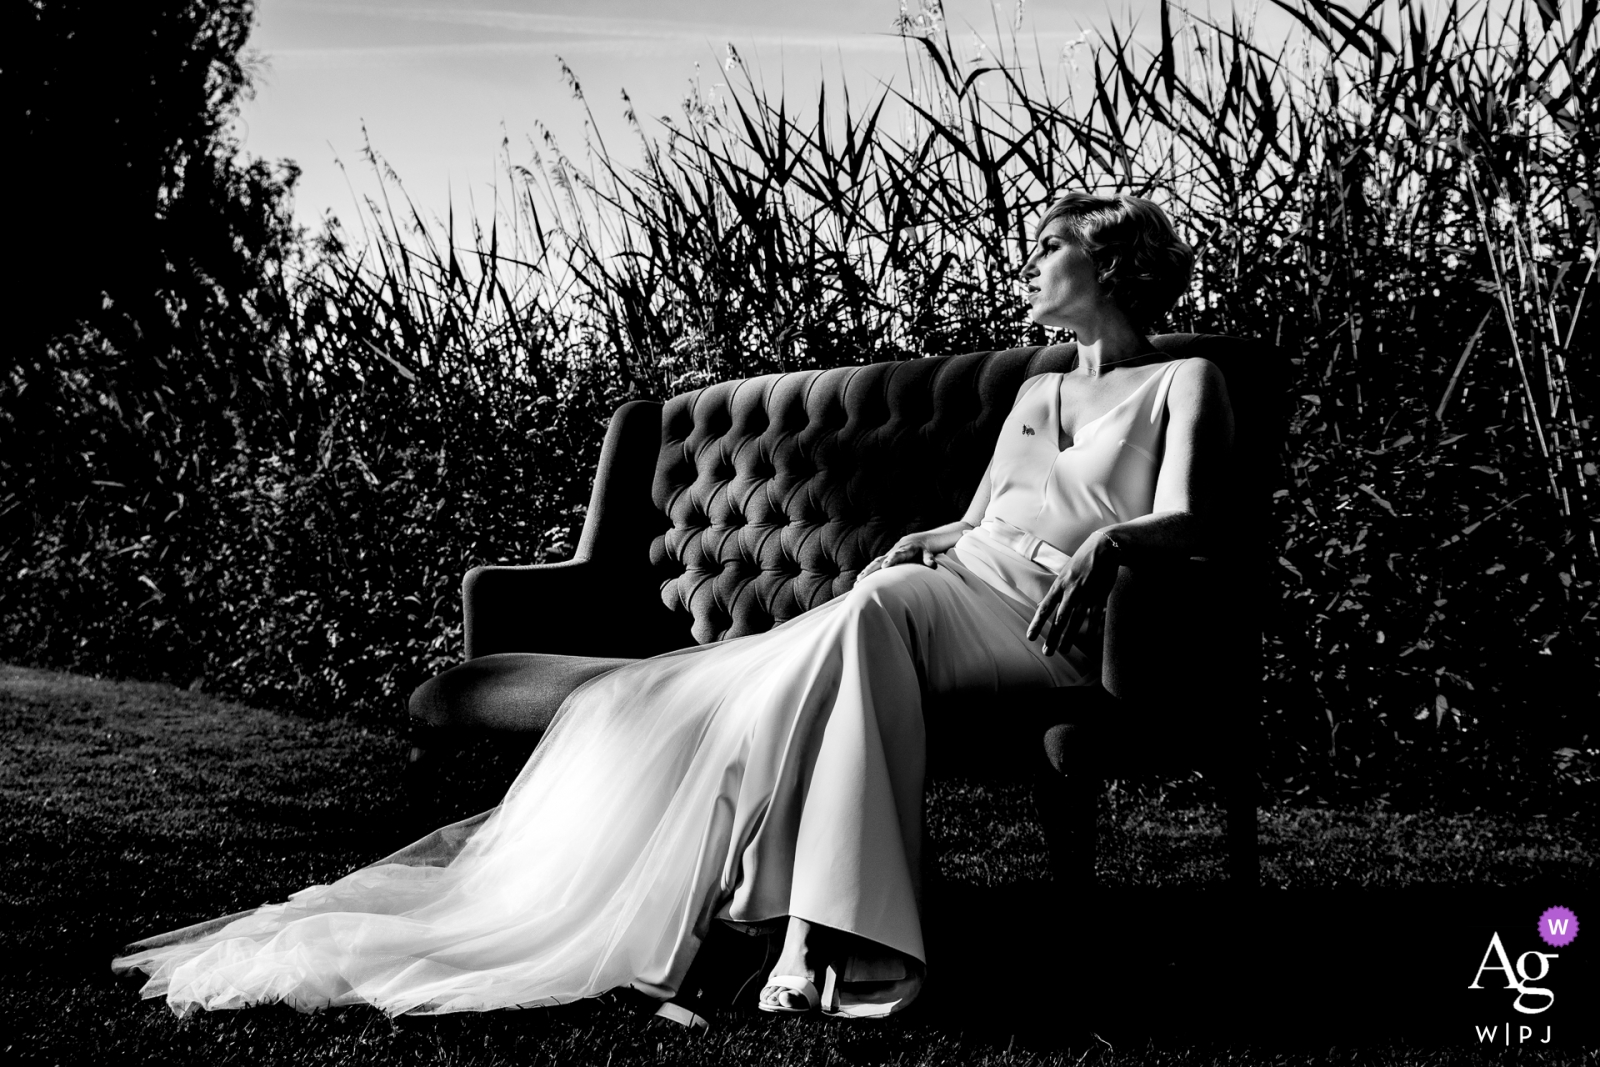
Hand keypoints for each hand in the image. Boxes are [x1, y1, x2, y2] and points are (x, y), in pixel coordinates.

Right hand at [859, 532, 943, 579]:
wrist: (914, 541)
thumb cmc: (922, 550)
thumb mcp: (927, 553)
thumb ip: (929, 558)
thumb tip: (933, 565)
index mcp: (904, 551)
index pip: (897, 555)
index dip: (891, 560)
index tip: (885, 566)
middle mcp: (892, 553)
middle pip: (880, 560)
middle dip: (872, 569)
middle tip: (863, 577)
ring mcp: (887, 557)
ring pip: (874, 564)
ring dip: (866, 572)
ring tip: (858, 582)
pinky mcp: (884, 561)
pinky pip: (874, 567)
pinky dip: (866, 573)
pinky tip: (858, 582)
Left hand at [1025, 530, 1121, 656]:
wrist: (1104, 547)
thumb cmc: (1082, 561)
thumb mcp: (1064, 573)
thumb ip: (1055, 591)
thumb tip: (1041, 606)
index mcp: (1059, 584)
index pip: (1045, 608)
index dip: (1037, 624)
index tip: (1030, 637)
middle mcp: (1071, 591)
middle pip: (1059, 618)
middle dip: (1052, 637)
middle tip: (1046, 652)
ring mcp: (1086, 594)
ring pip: (1076, 620)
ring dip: (1069, 637)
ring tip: (1064, 650)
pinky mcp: (1100, 595)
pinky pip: (1095, 616)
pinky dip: (1092, 629)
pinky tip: (1089, 640)